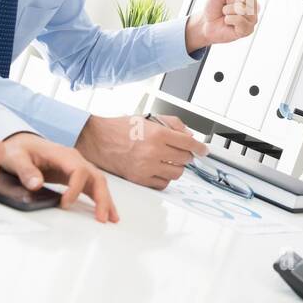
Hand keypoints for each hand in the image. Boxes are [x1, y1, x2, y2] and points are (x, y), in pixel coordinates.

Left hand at [0, 132, 116, 222]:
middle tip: (102, 218)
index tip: (64, 204)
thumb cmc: (19, 150)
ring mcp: (77, 167)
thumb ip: (25, 171)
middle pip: (96, 177)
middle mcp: (74, 160)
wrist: (22, 144)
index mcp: (62, 154)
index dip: (75, 188)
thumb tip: (36, 184)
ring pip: (98, 183)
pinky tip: (105, 212)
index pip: (78, 170)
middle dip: (101, 197)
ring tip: (111, 219)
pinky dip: (100, 199)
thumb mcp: (15, 158)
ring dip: (106, 200)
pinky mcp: (76, 176)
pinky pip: (92, 187)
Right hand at [74, 113, 207, 189]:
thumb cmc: (121, 128)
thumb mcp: (149, 119)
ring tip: (169, 160)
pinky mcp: (139, 179)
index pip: (189, 143)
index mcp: (158, 134)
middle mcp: (153, 151)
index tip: (203, 150)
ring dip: (176, 167)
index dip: (199, 148)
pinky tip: (159, 169)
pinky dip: (165, 177)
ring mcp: (146, 167)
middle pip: (185, 159)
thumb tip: (190, 135)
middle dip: (186, 156)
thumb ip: (173, 124)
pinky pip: (163, 183)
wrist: (99, 140)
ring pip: (176, 173)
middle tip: (182, 153)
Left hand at [186, 0, 257, 50]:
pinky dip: (228, 19)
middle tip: (226, 5)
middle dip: (230, 0)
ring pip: (242, 9)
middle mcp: (253, 6)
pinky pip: (239, 20)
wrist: (206, 22)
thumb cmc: (214, 6)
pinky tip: (227, 21)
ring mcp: (252, 18)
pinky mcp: (248, 30)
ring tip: (226, 14)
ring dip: (228, 10)